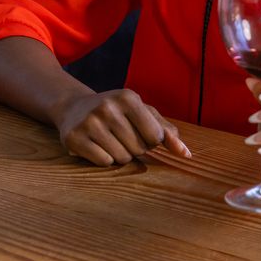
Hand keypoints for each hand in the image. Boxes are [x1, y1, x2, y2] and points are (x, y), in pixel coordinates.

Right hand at [53, 88, 191, 166]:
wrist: (74, 108)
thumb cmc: (118, 113)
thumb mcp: (143, 114)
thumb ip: (167, 132)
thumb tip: (186, 154)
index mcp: (128, 97)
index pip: (155, 136)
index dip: (150, 140)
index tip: (139, 131)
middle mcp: (107, 106)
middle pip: (138, 149)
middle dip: (134, 148)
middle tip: (120, 135)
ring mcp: (89, 122)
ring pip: (121, 158)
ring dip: (119, 155)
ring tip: (109, 140)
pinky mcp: (74, 138)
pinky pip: (103, 162)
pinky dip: (104, 159)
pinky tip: (96, 146)